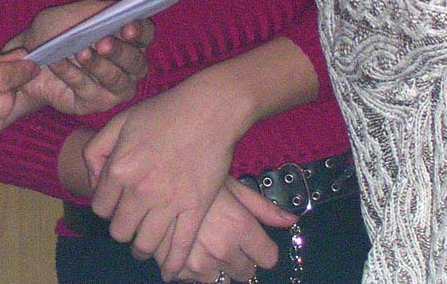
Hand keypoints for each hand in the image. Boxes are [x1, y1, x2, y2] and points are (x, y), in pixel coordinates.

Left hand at [5, 0, 153, 116]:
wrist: (30, 53)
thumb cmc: (57, 30)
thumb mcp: (74, 13)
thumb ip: (97, 12)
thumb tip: (117, 13)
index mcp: (128, 38)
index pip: (146, 34)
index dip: (140, 32)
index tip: (127, 27)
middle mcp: (127, 66)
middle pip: (136, 61)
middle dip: (120, 52)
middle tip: (102, 43)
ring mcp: (113, 88)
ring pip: (117, 81)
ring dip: (99, 66)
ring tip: (81, 53)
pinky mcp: (93, 103)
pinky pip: (88, 90)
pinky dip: (73, 75)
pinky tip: (58, 62)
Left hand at [84, 82, 234, 274]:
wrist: (208, 110)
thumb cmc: (164, 111)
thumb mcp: (120, 121)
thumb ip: (97, 149)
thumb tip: (92, 180)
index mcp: (120, 169)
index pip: (99, 208)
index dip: (105, 207)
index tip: (115, 204)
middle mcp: (140, 190)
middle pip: (119, 231)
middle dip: (122, 228)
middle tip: (131, 221)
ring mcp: (169, 202)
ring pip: (145, 245)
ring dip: (141, 248)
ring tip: (144, 245)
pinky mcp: (195, 208)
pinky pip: (180, 247)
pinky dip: (172, 264)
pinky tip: (169, 271)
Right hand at [168, 177, 293, 281]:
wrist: (154, 174)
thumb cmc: (197, 173)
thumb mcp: (232, 184)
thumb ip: (263, 207)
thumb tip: (292, 220)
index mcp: (239, 226)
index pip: (268, 258)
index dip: (262, 248)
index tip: (254, 240)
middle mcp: (222, 249)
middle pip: (246, 272)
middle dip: (240, 258)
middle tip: (226, 237)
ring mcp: (198, 261)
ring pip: (220, 278)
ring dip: (215, 265)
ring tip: (205, 240)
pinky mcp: (176, 268)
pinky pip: (193, 279)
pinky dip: (191, 268)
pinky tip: (187, 246)